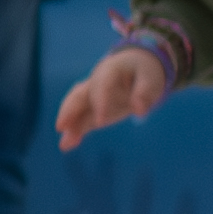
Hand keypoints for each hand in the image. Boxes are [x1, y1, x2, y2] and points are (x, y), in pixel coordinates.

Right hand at [55, 43, 169, 149]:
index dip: (100, 103)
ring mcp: (92, 97)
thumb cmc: (143, 72)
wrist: (135, 67)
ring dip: (70, 125)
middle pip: (79, 96)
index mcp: (109, 71)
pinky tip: (67, 145)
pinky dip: (75, 131)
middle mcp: (94, 83)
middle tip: (61, 127)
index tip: (100, 123)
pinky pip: (82, 119)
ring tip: (64, 144)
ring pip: (77, 109)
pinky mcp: (93, 109)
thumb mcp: (151, 79)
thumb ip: (145, 92)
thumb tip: (139, 111)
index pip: (101, 86)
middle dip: (70, 111)